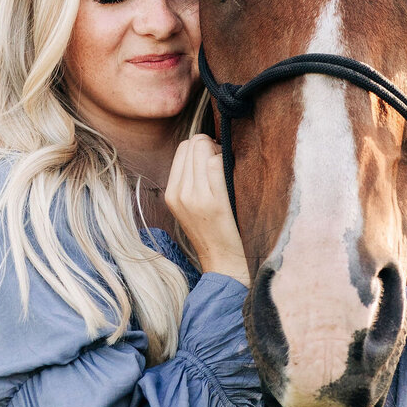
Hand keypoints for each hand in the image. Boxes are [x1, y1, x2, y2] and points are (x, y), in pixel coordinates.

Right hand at [165, 135, 249, 286]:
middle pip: (194, 144)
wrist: (223, 262)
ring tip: (229, 168)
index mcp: (171, 193)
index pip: (183, 148)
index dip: (201, 146)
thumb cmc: (213, 231)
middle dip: (211, 145)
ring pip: (204, 149)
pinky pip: (217, 164)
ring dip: (220, 151)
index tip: (214, 157)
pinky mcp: (214, 202)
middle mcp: (179, 193)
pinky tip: (234, 174)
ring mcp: (195, 197)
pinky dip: (227, 161)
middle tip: (224, 161)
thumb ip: (190, 180)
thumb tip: (205, 147)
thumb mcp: (190, 206)